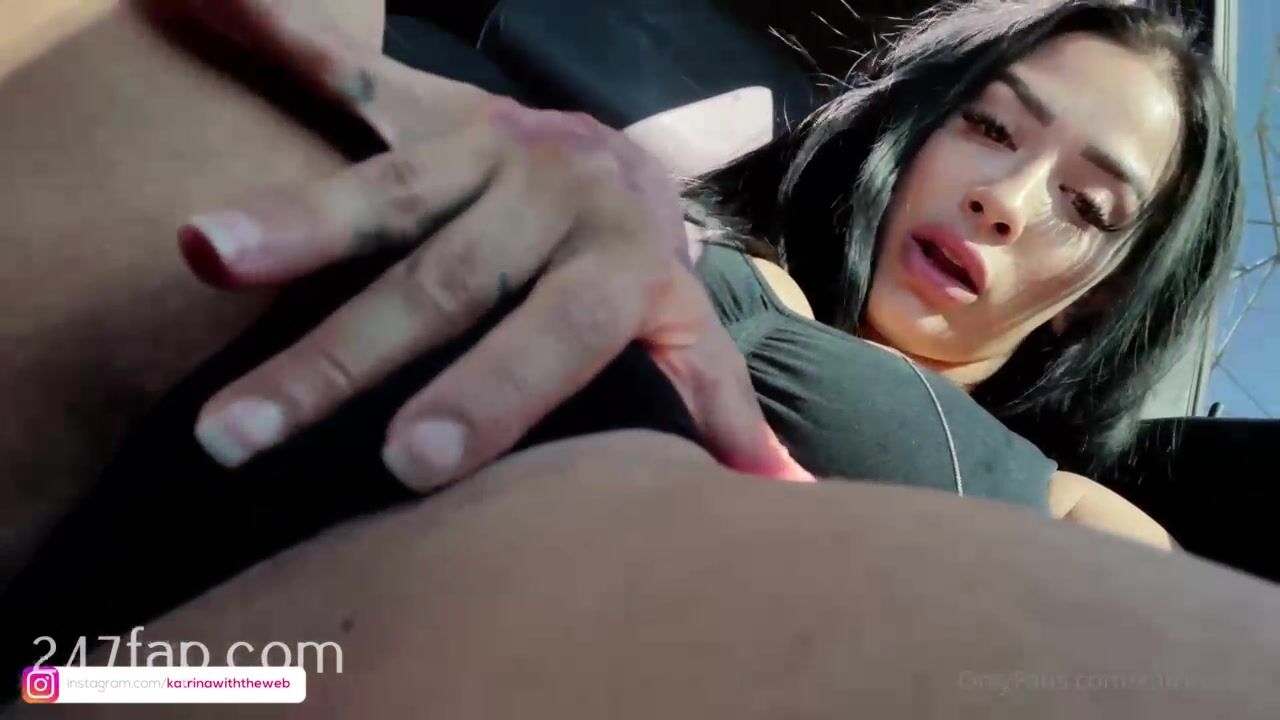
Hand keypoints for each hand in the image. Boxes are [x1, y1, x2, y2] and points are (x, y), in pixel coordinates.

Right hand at [171, 0, 812, 488]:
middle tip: (235, 431)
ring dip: (288, 222)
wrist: (622, 155)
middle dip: (337, 357)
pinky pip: (349, 65)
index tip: (405, 468)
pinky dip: (273, 31)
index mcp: (617, 262)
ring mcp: (484, 143)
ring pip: (383, 187)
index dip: (488, 396)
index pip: (552, 335)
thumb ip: (715, 402)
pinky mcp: (431, 101)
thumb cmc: (638, 268)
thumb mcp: (687, 328)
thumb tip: (777, 492)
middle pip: (440, 280)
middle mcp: (550, 196)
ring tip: (197, 255)